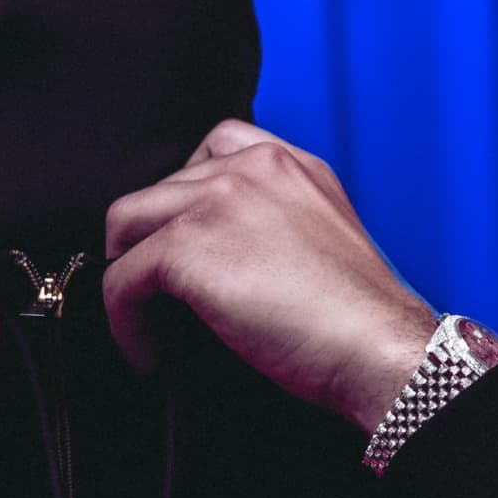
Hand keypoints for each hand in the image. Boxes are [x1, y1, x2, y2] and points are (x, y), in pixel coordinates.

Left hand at [101, 120, 438, 431]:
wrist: (378, 348)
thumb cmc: (357, 319)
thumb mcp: (321, 239)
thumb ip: (273, 222)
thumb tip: (219, 257)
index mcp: (289, 163)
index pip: (214, 145)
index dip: (186, 197)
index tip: (184, 240)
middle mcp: (251, 167)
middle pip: (159, 187)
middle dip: (150, 243)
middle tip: (159, 295)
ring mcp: (216, 200)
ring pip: (125, 224)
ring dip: (127, 275)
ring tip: (144, 320)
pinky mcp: (189, 247)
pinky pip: (120, 279)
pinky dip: (123, 321)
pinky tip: (148, 351)